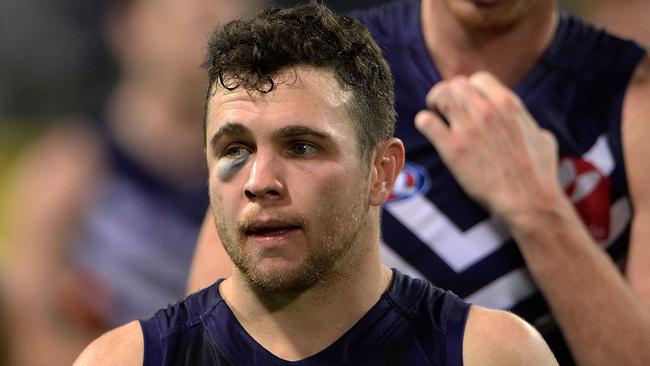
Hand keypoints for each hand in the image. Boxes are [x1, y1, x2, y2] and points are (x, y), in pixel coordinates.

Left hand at [415, 71, 561, 222]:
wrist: (528, 200)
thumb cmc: (538, 173)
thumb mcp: (541, 137)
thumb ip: (526, 123)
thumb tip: (525, 124)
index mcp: (508, 104)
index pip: (478, 79)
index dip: (470, 90)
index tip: (467, 104)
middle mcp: (486, 110)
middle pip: (456, 85)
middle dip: (449, 95)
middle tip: (446, 110)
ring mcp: (468, 127)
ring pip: (439, 95)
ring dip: (434, 104)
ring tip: (436, 116)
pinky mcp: (452, 148)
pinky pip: (426, 121)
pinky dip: (425, 123)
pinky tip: (431, 132)